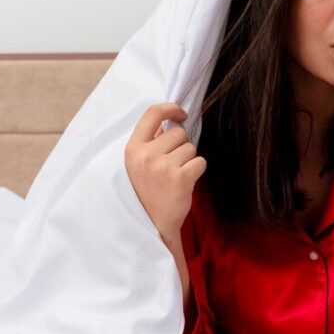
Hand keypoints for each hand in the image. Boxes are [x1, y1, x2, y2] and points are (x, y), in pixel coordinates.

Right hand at [124, 103, 206, 239]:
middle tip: (171, 166)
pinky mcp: (181, 178)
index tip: (181, 114)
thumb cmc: (147, 191)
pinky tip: (185, 183)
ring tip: (175, 177)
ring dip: (189, 160)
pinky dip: (197, 171)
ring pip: (191, 148)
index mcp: (133, 148)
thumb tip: (170, 120)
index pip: (152, 113)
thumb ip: (151, 141)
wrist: (151, 225)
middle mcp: (146, 155)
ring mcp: (163, 167)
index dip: (171, 108)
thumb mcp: (138, 164)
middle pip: (179, 133)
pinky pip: (200, 162)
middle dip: (181, 146)